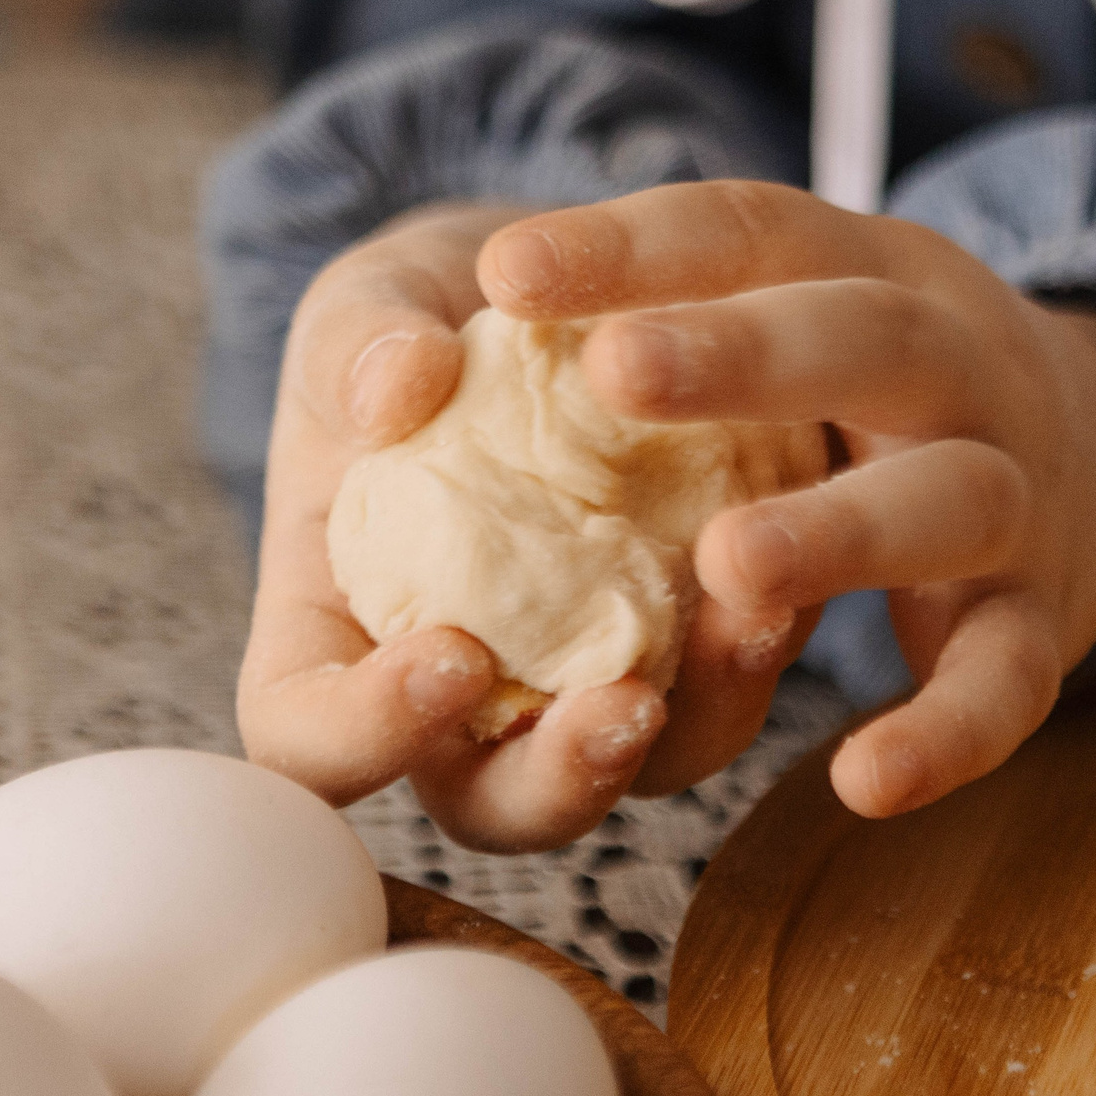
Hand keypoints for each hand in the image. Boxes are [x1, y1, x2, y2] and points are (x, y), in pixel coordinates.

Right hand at [241, 202, 742, 852]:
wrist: (535, 292)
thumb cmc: (415, 321)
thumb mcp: (362, 309)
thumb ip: (356, 345)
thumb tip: (394, 388)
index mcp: (336, 636)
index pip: (310, 739)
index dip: (367, 735)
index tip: (448, 651)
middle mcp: (460, 693)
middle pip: (491, 804)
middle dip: (558, 784)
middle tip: (620, 706)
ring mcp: (574, 678)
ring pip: (631, 772)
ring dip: (692, 725)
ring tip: (743, 626)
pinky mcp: (680, 643)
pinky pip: (720, 690)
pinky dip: (753, 651)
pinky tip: (785, 578)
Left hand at [479, 180, 1095, 818]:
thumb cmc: (859, 383)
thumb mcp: (779, 307)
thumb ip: (620, 323)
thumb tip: (398, 376)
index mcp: (862, 265)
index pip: (743, 230)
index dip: (631, 245)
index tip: (505, 268)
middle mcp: (951, 360)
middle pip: (863, 337)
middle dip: (744, 356)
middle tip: (614, 373)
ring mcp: (1010, 491)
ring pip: (944, 502)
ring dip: (843, 533)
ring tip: (729, 569)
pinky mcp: (1040, 620)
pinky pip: (1008, 681)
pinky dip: (950, 731)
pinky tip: (861, 778)